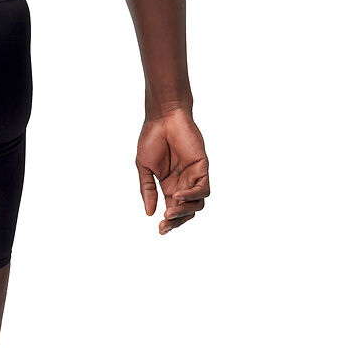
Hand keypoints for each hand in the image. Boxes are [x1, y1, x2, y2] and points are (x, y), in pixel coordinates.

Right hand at [136, 107, 209, 233]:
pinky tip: (179, 195)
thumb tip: (149, 213)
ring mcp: (194, 176)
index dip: (169, 222)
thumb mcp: (144, 167)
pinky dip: (192, 195)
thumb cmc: (152, 138)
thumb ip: (147, 189)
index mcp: (170, 184)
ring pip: (198, 203)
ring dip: (185, 211)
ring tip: (170, 211)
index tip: (160, 230)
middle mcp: (184, 183)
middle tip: (165, 225)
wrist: (162, 118)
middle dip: (177, 221)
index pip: (173, 209)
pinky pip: (203, 189)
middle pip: (187, 210)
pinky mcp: (202, 168)